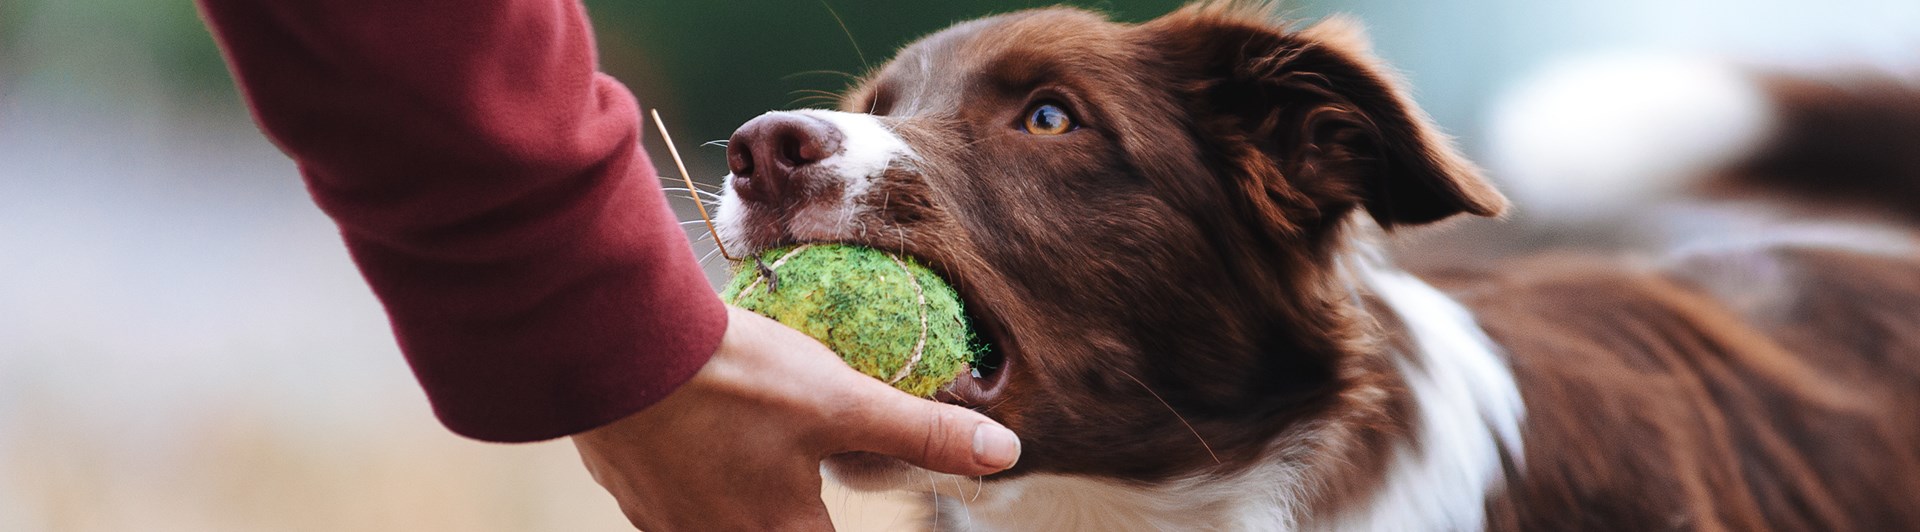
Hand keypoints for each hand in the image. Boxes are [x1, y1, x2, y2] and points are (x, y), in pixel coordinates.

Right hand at [572, 306, 1021, 530]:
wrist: (615, 345)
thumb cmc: (732, 377)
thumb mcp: (840, 400)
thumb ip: (919, 432)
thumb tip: (1003, 453)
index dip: (833, 525)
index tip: (827, 502)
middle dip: (792, 515)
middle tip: (802, 481)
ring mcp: (664, 521)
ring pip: (718, 524)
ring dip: (741, 504)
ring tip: (756, 459)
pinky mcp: (627, 488)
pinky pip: (671, 503)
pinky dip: (695, 480)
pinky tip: (702, 441)